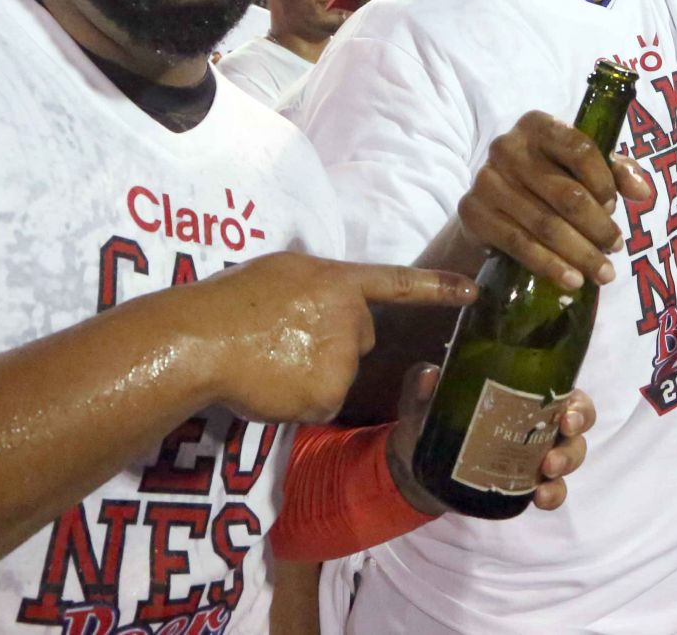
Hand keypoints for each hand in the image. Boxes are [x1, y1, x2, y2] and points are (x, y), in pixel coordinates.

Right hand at [193, 253, 475, 423]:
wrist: (203, 339)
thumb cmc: (231, 301)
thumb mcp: (280, 272)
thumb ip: (314, 285)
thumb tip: (320, 301)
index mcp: (337, 281)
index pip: (398, 283)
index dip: (437, 288)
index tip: (473, 291)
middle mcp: (350, 318)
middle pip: (359, 338)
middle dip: (332, 344)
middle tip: (284, 340)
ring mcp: (341, 358)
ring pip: (338, 374)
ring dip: (311, 374)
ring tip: (269, 362)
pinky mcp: (328, 394)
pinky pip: (321, 403)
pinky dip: (299, 401)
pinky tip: (271, 386)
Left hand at [387, 365, 594, 514]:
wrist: (415, 467)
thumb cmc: (428, 419)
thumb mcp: (421, 399)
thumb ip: (422, 385)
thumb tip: (430, 377)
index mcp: (524, 392)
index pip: (566, 391)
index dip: (577, 403)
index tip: (567, 413)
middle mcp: (538, 421)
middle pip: (577, 426)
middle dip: (574, 438)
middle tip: (554, 451)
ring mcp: (535, 455)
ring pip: (571, 456)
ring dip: (566, 464)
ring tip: (546, 473)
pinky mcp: (525, 483)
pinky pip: (552, 490)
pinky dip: (553, 495)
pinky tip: (540, 498)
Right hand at [457, 111, 652, 289]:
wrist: (493, 205)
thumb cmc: (546, 179)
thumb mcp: (579, 167)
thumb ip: (614, 172)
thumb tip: (643, 191)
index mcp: (537, 125)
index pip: (579, 148)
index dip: (604, 181)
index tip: (614, 207)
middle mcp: (507, 147)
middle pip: (566, 193)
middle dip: (598, 227)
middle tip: (616, 248)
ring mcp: (486, 180)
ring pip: (545, 224)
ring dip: (580, 254)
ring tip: (603, 273)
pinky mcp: (473, 212)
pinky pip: (519, 244)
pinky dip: (550, 265)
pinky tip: (572, 279)